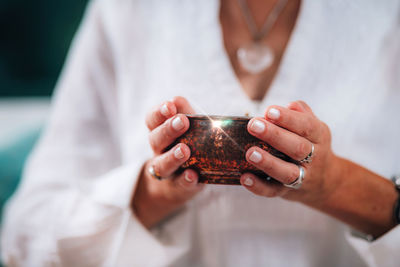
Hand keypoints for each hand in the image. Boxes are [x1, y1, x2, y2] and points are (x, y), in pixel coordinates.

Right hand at [132, 96, 202, 228]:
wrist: (172, 186)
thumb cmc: (184, 146)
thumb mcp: (185, 129)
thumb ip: (184, 113)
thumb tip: (178, 99)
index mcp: (159, 133)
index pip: (152, 120)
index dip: (158, 112)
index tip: (170, 105)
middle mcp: (159, 151)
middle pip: (155, 140)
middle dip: (168, 130)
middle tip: (182, 121)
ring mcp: (166, 172)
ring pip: (162, 165)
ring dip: (173, 157)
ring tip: (185, 150)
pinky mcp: (177, 188)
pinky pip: (179, 185)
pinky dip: (185, 181)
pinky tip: (192, 175)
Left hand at [240, 100, 398, 236]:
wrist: (326, 182)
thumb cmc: (311, 145)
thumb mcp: (313, 127)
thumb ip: (301, 114)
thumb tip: (288, 106)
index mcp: (319, 137)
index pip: (307, 126)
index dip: (288, 118)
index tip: (269, 111)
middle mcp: (314, 158)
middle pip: (297, 148)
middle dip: (275, 136)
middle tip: (254, 125)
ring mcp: (302, 178)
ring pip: (287, 173)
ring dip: (268, 163)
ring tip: (250, 153)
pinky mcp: (287, 192)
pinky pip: (273, 191)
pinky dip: (258, 186)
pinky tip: (244, 178)